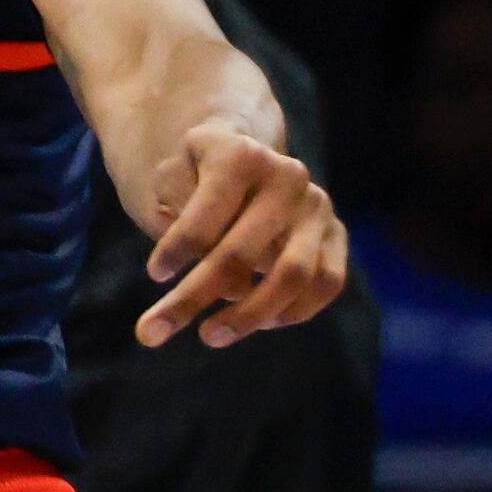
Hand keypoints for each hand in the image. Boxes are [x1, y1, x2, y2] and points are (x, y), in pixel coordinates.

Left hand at [134, 116, 343, 349]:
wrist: (242, 157)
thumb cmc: (196, 174)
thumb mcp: (170, 177)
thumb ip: (176, 218)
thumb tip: (217, 279)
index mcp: (240, 156)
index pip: (205, 218)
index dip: (176, 252)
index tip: (154, 274)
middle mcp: (287, 176)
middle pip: (242, 253)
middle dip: (196, 297)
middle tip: (154, 332)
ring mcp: (317, 206)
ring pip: (293, 275)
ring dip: (250, 316)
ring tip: (210, 336)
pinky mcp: (337, 232)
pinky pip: (326, 284)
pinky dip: (294, 311)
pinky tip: (259, 323)